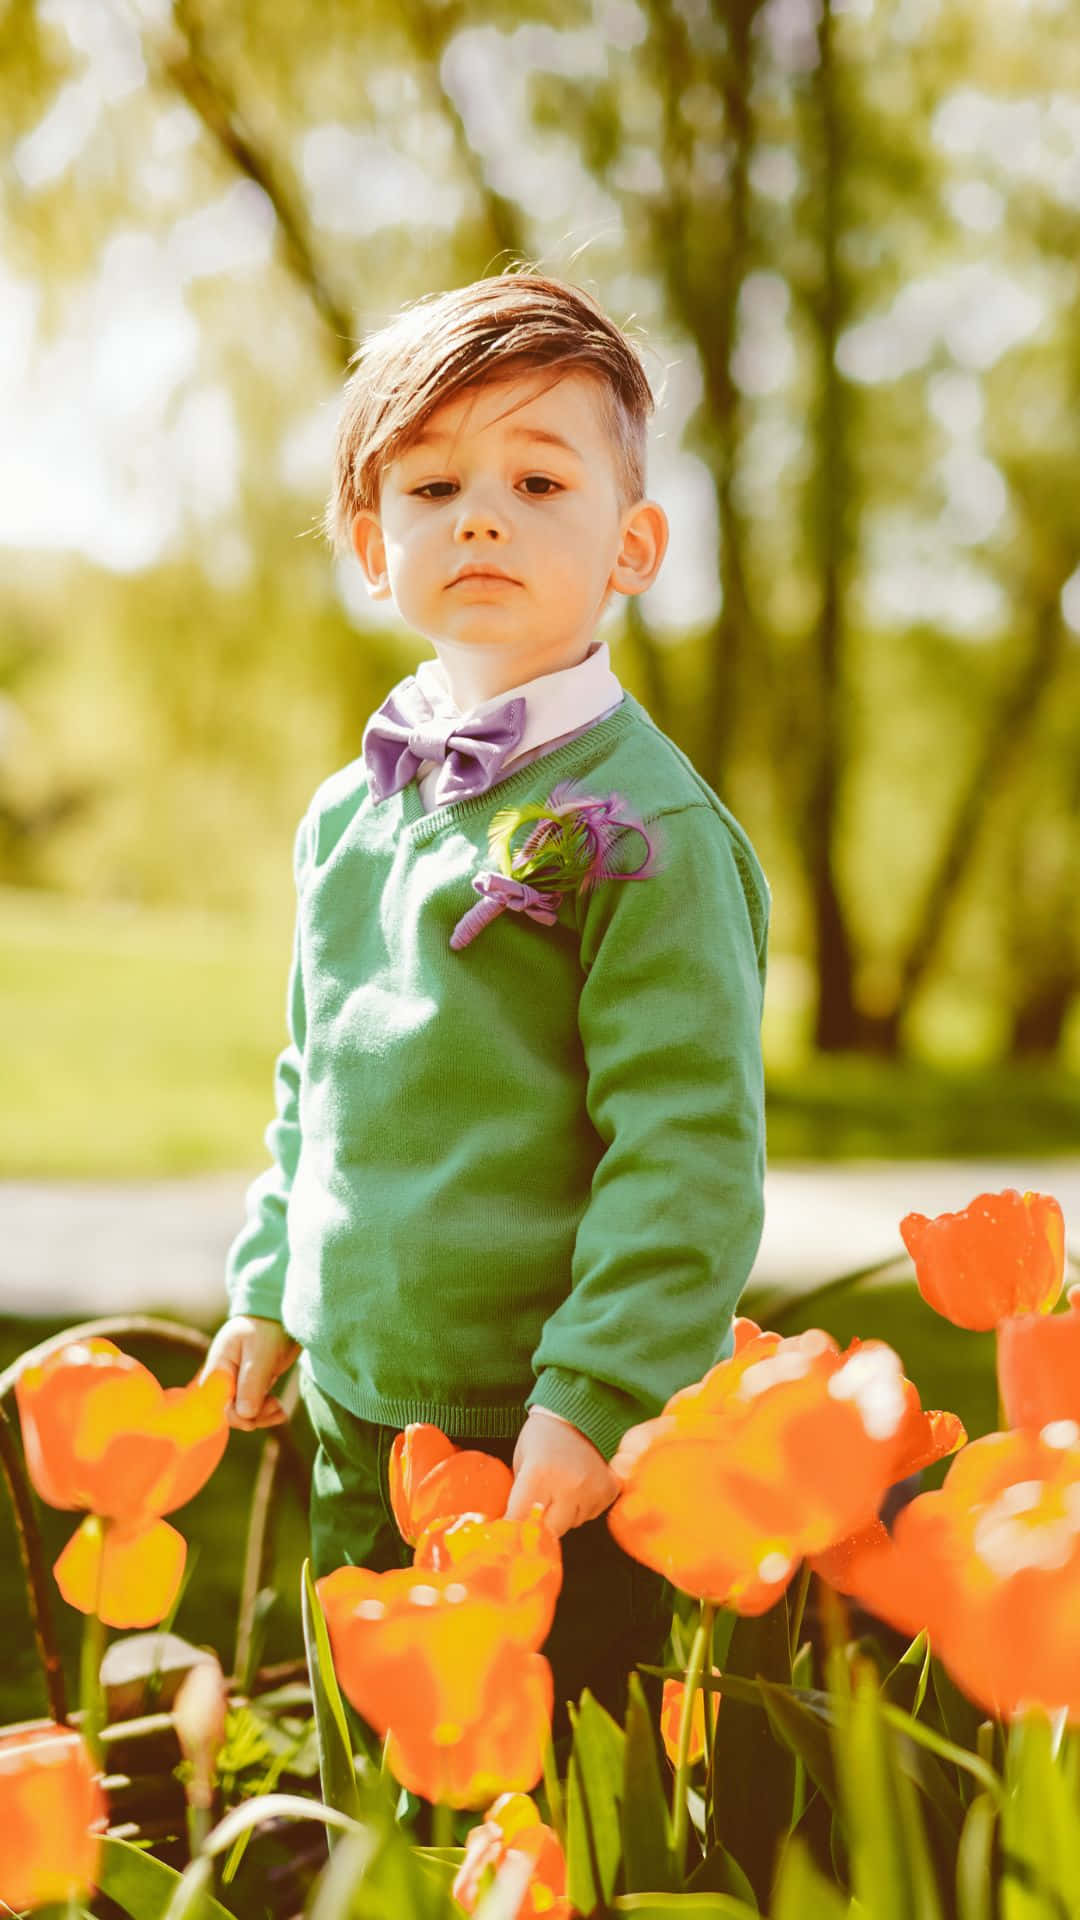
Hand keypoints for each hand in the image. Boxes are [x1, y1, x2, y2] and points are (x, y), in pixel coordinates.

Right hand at [200, 1315, 298, 1431]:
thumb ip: (251, 1383)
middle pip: (229, 1411)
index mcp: (218, 1368)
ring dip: (261, 1416)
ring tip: (279, 1409)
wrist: (281, 1312)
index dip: (233, 1416)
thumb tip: (245, 1415)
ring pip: (243, 1412)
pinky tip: (280, 1412)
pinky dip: (267, 1413)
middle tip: (274, 1406)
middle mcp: (225, 1377)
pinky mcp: (252, 1384)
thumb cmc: (268, 1327)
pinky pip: (254, 1407)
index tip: (253, 1417)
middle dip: (251, 1417)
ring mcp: (238, 1381)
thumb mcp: (260, 1354)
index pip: (215, 1403)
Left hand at [503, 1409, 618, 1537]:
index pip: (519, 1520)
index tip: (508, 1534)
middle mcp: (567, 1485)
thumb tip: (509, 1527)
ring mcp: (591, 1490)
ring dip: (561, 1516)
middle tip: (535, 1510)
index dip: (512, 1529)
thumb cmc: (542, 1437)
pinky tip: (576, 1487)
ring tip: (559, 1490)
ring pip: (570, 1525)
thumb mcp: (521, 1461)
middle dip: (539, 1526)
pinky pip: (590, 1516)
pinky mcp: (608, 1491)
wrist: (578, 1414)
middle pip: (548, 1531)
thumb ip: (517, 1495)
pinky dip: (581, 1508)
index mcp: (538, 1474)